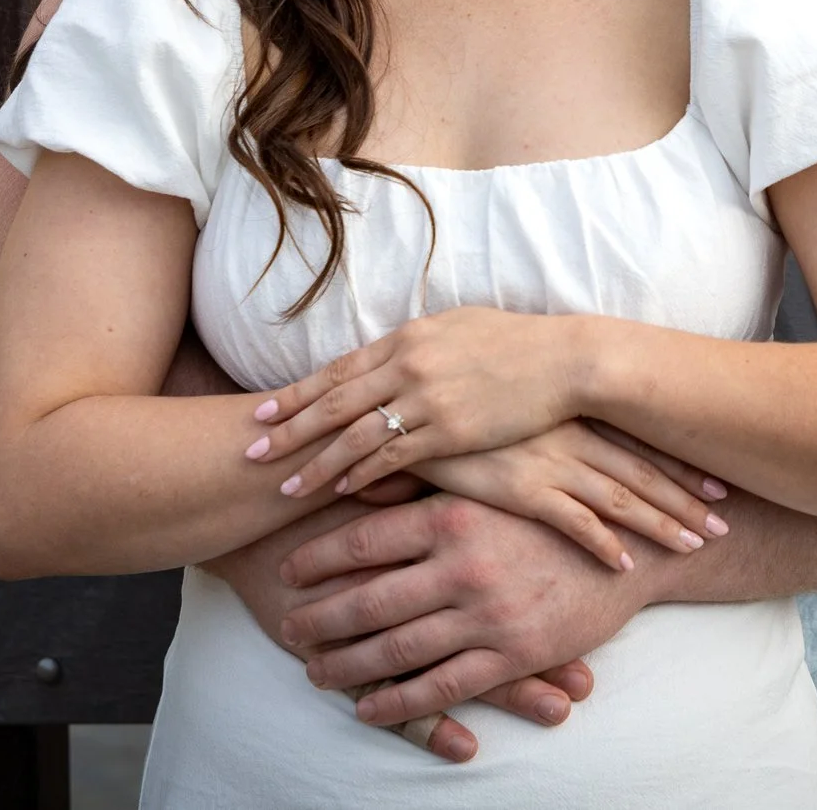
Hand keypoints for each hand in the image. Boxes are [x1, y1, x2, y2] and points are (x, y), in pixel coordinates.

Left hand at [198, 502, 592, 762]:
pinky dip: (398, 703)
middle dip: (320, 620)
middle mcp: (464, 566)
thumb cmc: (554, 506)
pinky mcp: (513, 655)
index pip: (364, 540)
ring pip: (397, 650)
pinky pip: (442, 687)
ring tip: (315, 673)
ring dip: (348, 667)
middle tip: (287, 630)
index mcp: (454, 516)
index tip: (285, 569)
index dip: (318, 558)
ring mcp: (488, 614)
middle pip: (368, 601)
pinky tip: (368, 708)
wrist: (632, 545)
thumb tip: (356, 478)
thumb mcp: (489, 483)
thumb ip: (425, 486)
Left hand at [253, 308, 592, 497]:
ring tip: (285, 487)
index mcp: (407, 337)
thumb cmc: (517, 343)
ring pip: (356, 435)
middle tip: (250, 453)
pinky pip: (394, 456)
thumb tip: (384, 357)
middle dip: (288, 431)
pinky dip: (361, 474)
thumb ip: (416, 344)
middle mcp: (408, 364)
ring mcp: (428, 398)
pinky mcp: (451, 431)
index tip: (262, 413)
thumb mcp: (457, 327)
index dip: (296, 394)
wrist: (566, 360)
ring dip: (316, 463)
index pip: (338, 370)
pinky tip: (339, 490)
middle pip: (334, 402)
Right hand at [408, 420, 730, 572]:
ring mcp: (547, 462)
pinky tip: (629, 565)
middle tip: (728, 517)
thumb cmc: (461, 402)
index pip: (640, 436)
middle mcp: (569, 433)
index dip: (680, 458)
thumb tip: (574, 421)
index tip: (719, 476)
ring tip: (699, 544)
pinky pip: (573, 523)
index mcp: (571, 409)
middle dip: (687, 495)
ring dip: (663, 522)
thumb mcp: (515, 401)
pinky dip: (605, 544)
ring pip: (620, 498)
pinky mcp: (519, 490)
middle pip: (643, 469)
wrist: (409, 412)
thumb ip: (546, 413)